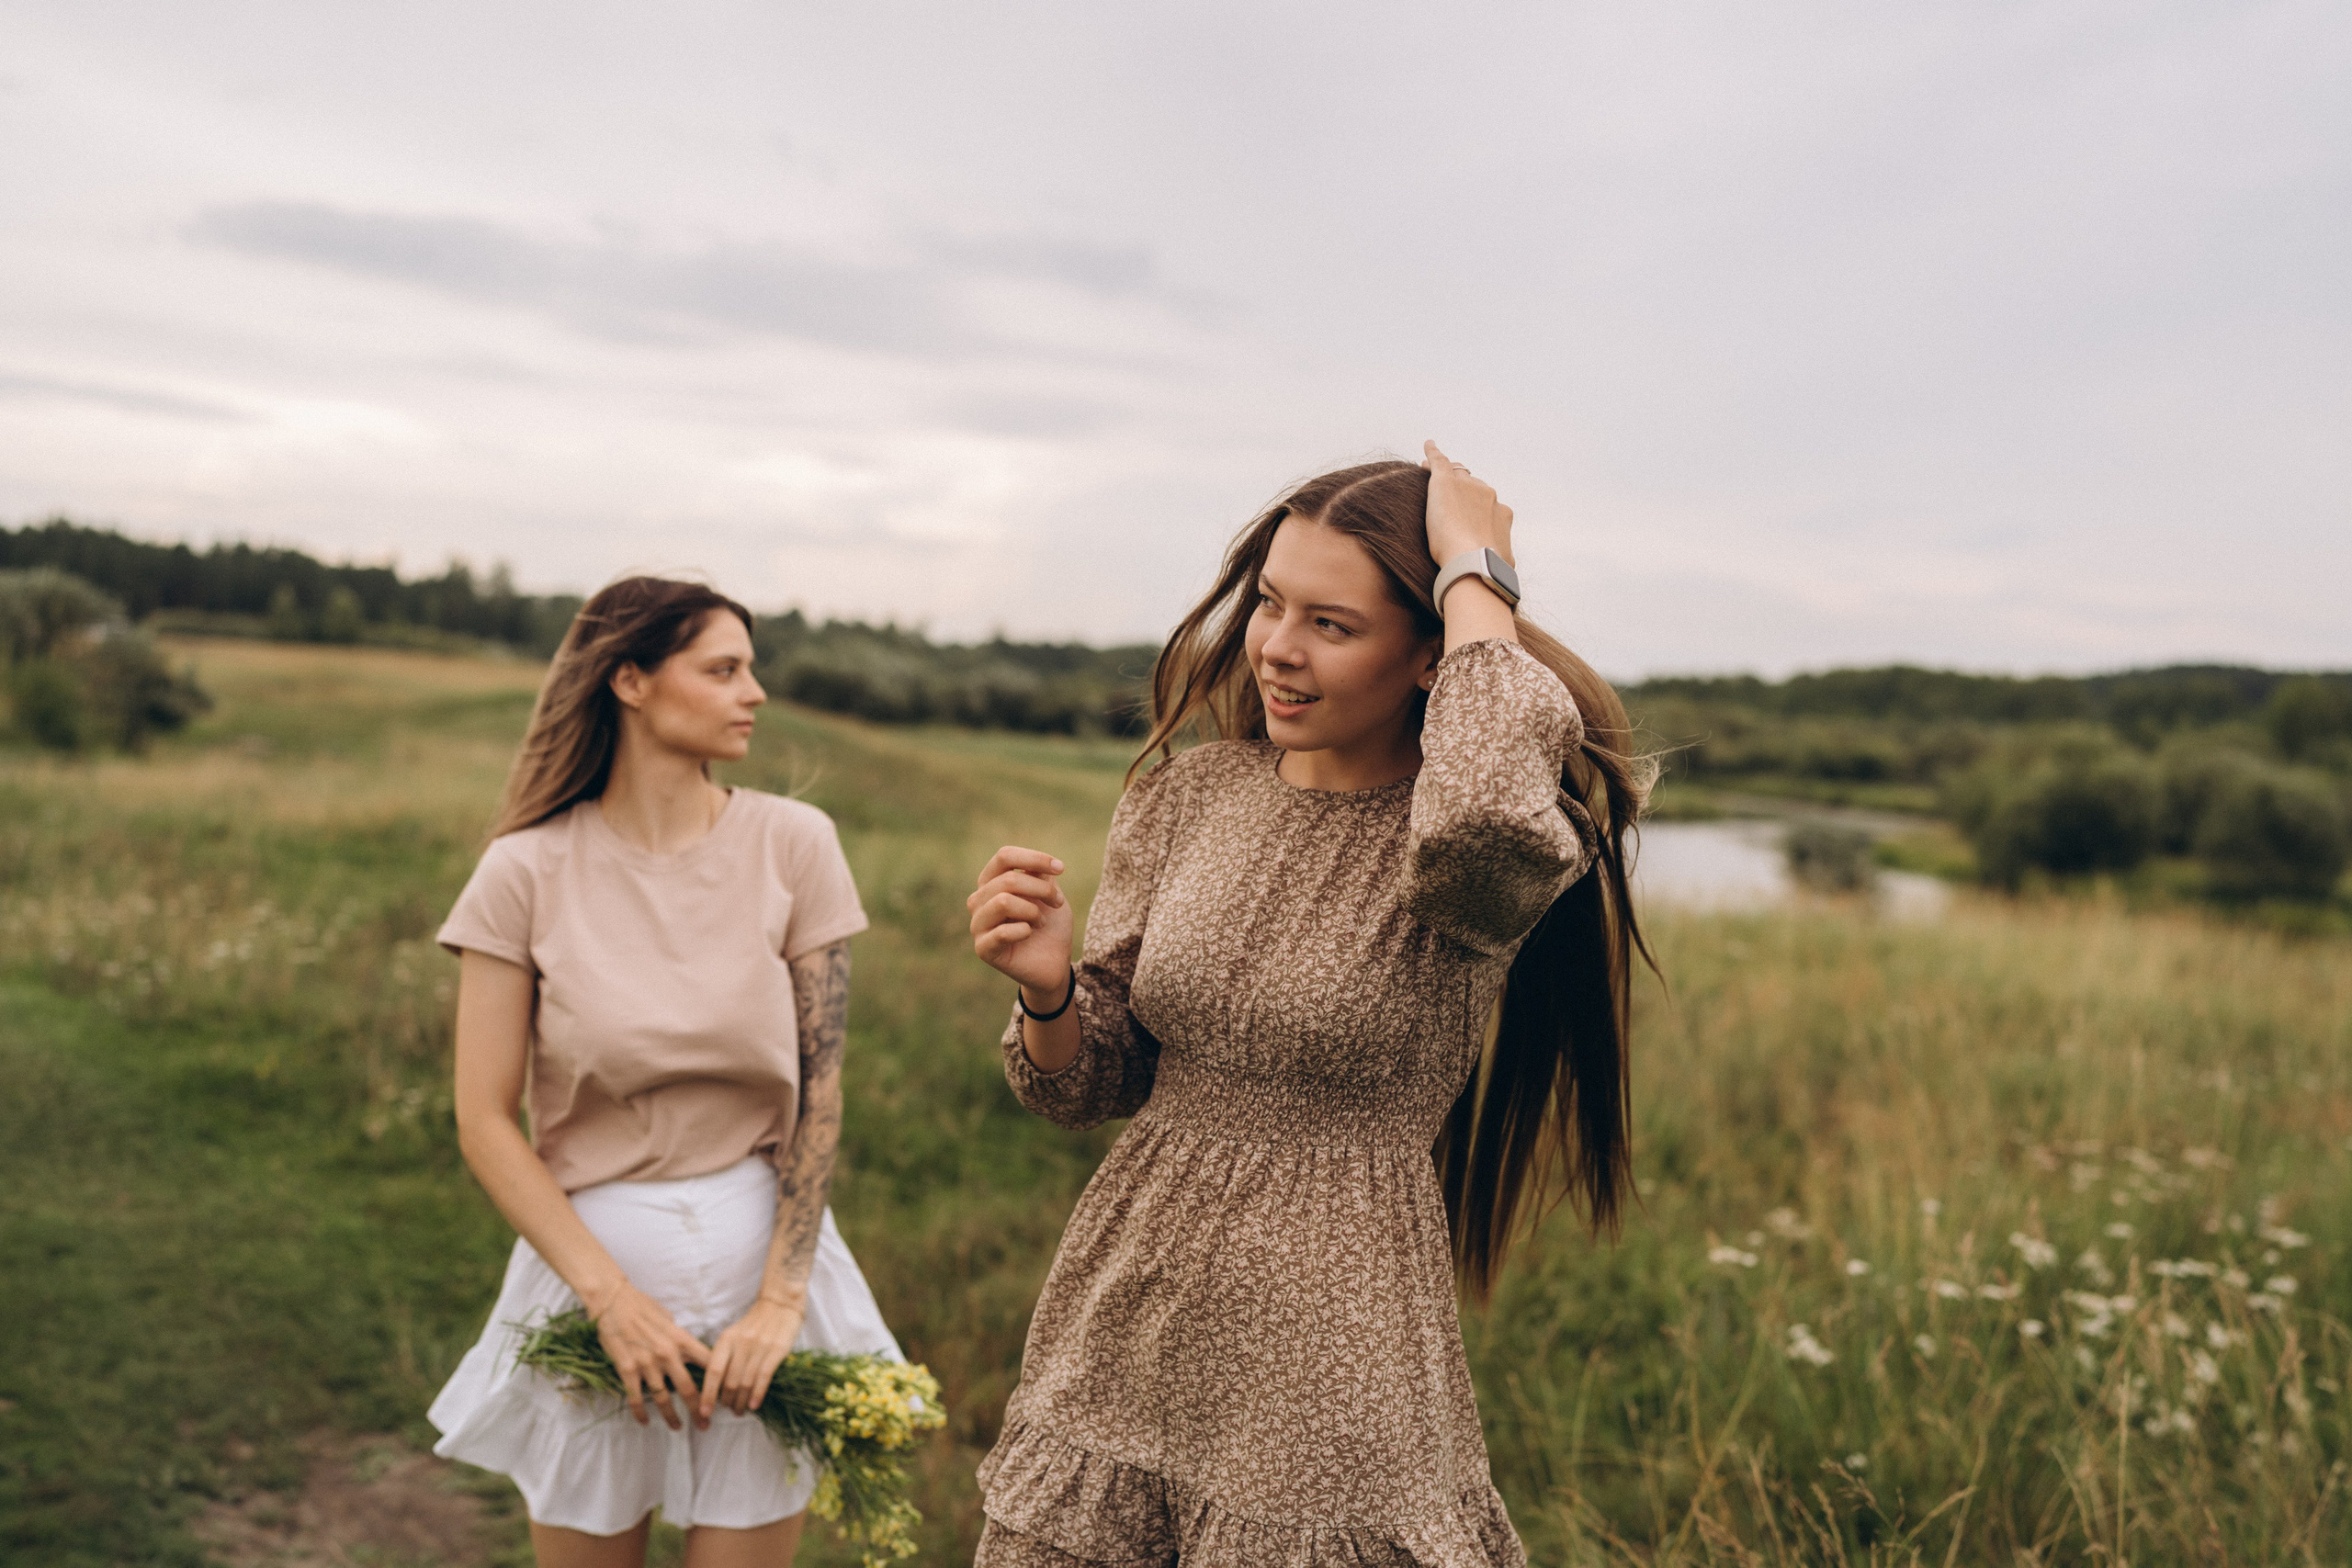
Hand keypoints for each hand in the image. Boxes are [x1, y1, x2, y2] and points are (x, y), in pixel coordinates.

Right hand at [587, 1280, 710, 1429]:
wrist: (613, 1301)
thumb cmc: (642, 1305)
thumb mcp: (669, 1318)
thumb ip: (678, 1336)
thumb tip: (687, 1348)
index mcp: (681, 1339)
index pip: (707, 1363)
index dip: (718, 1381)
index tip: (723, 1396)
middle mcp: (667, 1354)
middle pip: (688, 1389)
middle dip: (698, 1410)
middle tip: (705, 1425)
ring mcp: (647, 1364)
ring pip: (663, 1398)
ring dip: (671, 1416)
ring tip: (677, 1427)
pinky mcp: (627, 1370)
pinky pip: (636, 1397)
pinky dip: (641, 1413)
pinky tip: (645, 1422)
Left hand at [697, 1294, 804, 1423]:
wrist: (780, 1304)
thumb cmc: (753, 1324)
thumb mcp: (733, 1335)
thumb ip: (724, 1356)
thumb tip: (714, 1387)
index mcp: (726, 1339)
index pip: (714, 1371)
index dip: (708, 1394)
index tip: (704, 1411)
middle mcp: (741, 1343)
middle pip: (730, 1381)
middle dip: (727, 1401)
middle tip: (728, 1410)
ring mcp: (759, 1347)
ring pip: (746, 1382)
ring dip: (741, 1401)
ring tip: (739, 1411)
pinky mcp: (777, 1350)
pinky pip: (764, 1377)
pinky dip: (757, 1394)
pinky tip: (754, 1405)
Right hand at [968, 846, 1073, 999]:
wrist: (1054, 962)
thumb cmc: (1049, 924)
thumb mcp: (1049, 893)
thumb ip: (1038, 875)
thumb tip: (1031, 865)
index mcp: (991, 882)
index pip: (1004, 856)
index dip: (1034, 858)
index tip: (1061, 869)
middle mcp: (979, 900)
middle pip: (1008, 879)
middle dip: (1041, 889)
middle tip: (1057, 903)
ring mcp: (977, 924)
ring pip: (1003, 901)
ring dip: (1032, 911)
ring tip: (1041, 921)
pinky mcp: (983, 948)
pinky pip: (1003, 932)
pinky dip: (1024, 930)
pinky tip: (1029, 934)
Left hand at [1422, 440, 1514, 568]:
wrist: (1473, 561)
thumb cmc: (1487, 568)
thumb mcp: (1503, 564)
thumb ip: (1503, 559)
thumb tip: (1507, 569)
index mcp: (1502, 512)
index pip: (1485, 501)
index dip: (1473, 503)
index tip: (1465, 508)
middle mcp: (1488, 495)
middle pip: (1472, 486)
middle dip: (1461, 488)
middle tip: (1445, 495)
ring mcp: (1468, 487)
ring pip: (1455, 475)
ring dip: (1446, 474)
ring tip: (1428, 470)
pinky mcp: (1445, 483)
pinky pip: (1439, 461)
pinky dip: (1432, 453)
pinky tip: (1427, 445)